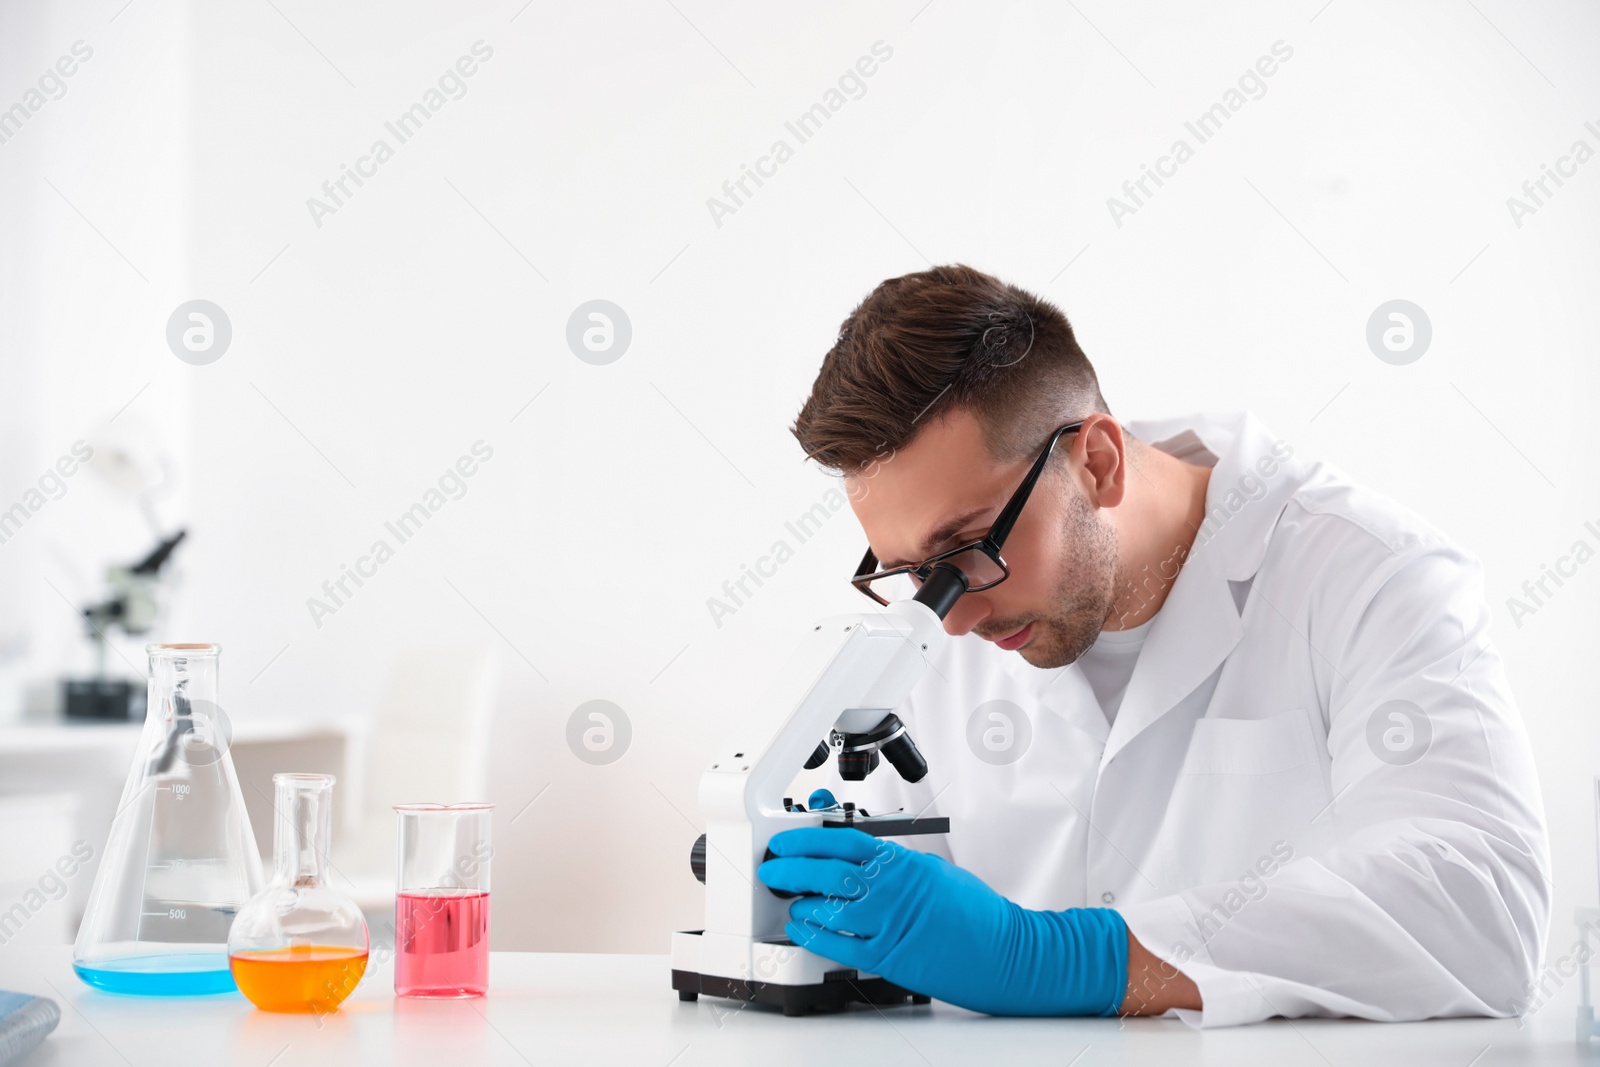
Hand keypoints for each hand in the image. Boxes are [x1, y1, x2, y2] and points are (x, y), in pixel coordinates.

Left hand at [758, 827, 1127, 1015]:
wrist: (1005, 952)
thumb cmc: (975, 914)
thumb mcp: (934, 871)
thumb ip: (894, 865)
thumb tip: (858, 860)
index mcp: (904, 864)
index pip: (843, 842)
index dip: (807, 840)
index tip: (787, 841)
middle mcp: (893, 890)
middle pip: (827, 872)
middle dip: (791, 869)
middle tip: (773, 868)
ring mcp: (889, 924)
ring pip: (828, 908)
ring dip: (800, 903)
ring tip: (790, 900)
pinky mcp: (889, 957)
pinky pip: (839, 945)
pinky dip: (815, 935)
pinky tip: (803, 929)